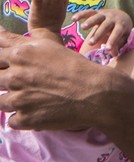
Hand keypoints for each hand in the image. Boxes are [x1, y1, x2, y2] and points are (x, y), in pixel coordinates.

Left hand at [0, 28, 124, 130]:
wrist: (96, 92)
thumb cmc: (75, 66)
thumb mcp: (47, 46)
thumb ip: (16, 41)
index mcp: (20, 55)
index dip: (3, 62)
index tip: (17, 68)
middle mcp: (15, 76)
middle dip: (8, 81)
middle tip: (30, 82)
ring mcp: (18, 100)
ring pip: (1, 102)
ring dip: (13, 100)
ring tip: (35, 97)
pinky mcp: (24, 119)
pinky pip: (13, 120)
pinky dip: (23, 117)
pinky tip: (39, 110)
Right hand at [74, 8, 133, 55]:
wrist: (122, 15)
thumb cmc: (122, 30)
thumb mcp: (123, 37)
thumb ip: (118, 44)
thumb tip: (113, 54)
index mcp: (121, 25)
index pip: (117, 33)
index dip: (112, 41)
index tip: (107, 49)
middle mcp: (113, 18)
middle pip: (105, 26)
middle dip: (98, 34)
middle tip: (90, 43)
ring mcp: (105, 14)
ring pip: (97, 17)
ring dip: (90, 22)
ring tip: (83, 28)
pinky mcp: (97, 11)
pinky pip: (88, 12)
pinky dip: (81, 14)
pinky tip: (73, 19)